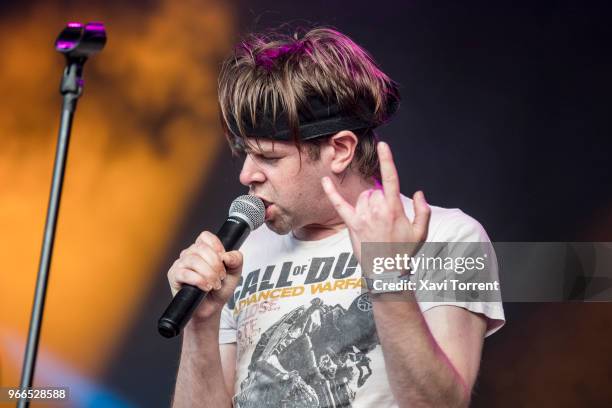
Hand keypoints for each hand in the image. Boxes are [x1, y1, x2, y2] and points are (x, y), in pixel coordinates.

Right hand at [167, 231, 242, 321]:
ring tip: (214, 284)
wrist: (212, 307)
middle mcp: (190, 254)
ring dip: (208, 274)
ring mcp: (180, 264)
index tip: (223, 259)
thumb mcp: (235, 272)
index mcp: (203, 249)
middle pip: (201, 248)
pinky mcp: (174, 276)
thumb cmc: (220, 288)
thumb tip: (226, 255)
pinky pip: (184, 273)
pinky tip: (205, 287)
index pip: (205, 237)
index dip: (216, 246)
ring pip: (193, 260)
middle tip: (221, 277)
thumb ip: (236, 259)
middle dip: (215, 264)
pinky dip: (198, 280)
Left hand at [321, 141, 430, 262]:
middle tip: (386, 217)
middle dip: (380, 198)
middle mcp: (377, 211)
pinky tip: (324, 180)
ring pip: (363, 197)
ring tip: (375, 220)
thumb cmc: (404, 252)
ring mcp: (363, 218)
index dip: (388, 160)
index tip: (384, 145)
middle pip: (376, 191)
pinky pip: (339, 204)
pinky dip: (331, 192)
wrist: (387, 271)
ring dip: (368, 202)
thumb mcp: (421, 232)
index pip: (391, 179)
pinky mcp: (352, 225)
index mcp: (394, 209)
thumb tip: (418, 193)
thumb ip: (422, 211)